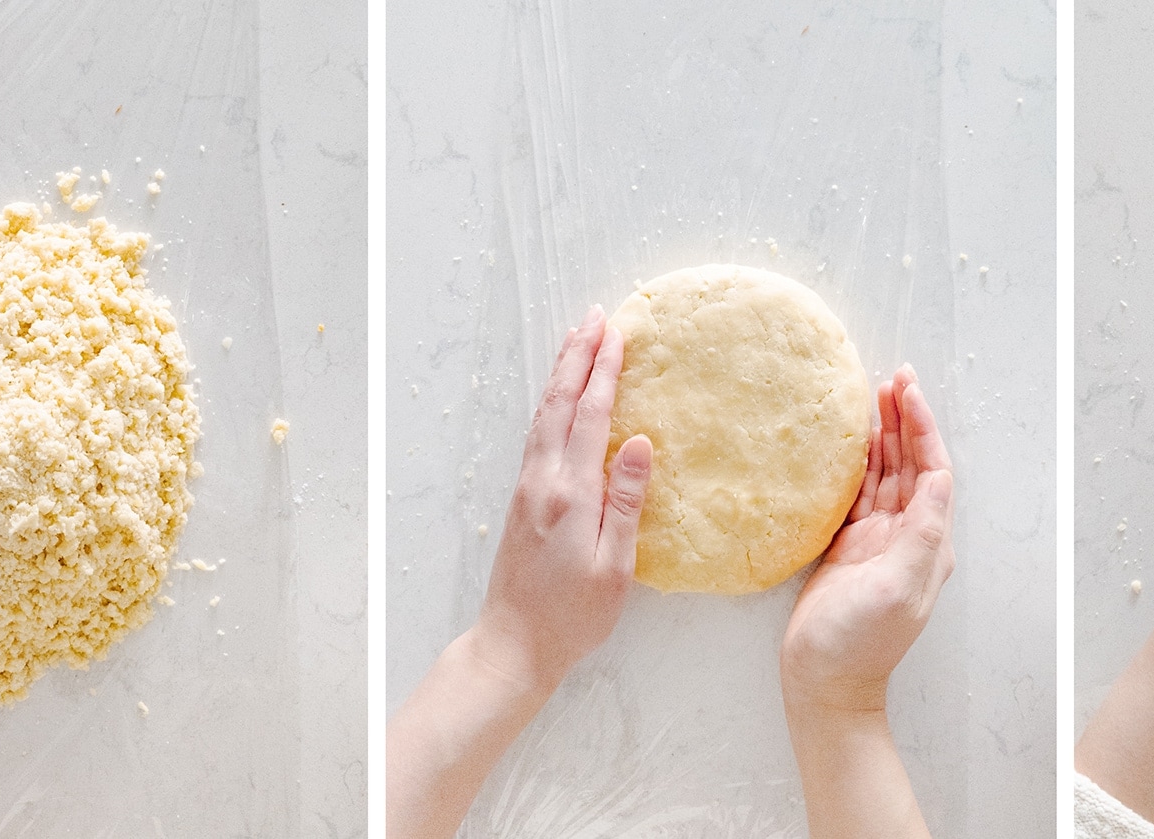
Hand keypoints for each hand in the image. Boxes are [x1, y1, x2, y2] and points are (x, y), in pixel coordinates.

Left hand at [388, 307, 653, 838]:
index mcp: (569, 494)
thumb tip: (640, 444)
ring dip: (561, 375)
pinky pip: (538, 435)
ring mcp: (527, 488)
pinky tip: (560, 398)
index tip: (616, 332)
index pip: (589, 417)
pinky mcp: (521, 500)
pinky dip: (552, 404)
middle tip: (595, 317)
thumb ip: (625, 502)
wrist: (513, 644)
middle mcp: (542, 482)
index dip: (603, 371)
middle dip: (577, 357)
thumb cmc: (572, 616)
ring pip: (544, 416)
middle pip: (559, 405)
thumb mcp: (614, 566)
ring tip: (578, 341)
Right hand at [781, 365, 953, 711]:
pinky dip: (855, 464)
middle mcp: (908, 536)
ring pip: (884, 475)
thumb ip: (921, 532)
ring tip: (872, 395)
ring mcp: (878, 542)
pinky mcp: (848, 548)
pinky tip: (848, 441)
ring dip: (882, 436)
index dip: (922, 428)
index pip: (932, 470)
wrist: (823, 682)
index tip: (906, 390)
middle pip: (910, 465)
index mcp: (928, 542)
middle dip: (904, 421)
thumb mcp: (897, 586)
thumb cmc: (859, 641)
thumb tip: (937, 478)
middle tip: (890, 378)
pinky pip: (856, 494)